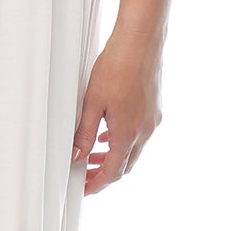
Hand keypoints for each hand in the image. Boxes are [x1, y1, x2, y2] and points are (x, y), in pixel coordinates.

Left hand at [72, 32, 162, 193]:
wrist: (141, 41)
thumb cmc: (117, 66)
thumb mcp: (92, 102)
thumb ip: (84, 132)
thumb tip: (76, 155)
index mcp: (128, 133)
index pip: (112, 172)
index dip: (97, 184)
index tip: (85, 189)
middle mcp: (144, 131)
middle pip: (124, 165)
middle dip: (103, 173)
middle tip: (84, 174)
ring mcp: (152, 120)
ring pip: (133, 150)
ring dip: (113, 156)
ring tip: (93, 155)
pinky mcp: (155, 108)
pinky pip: (139, 134)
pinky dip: (123, 140)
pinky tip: (110, 132)